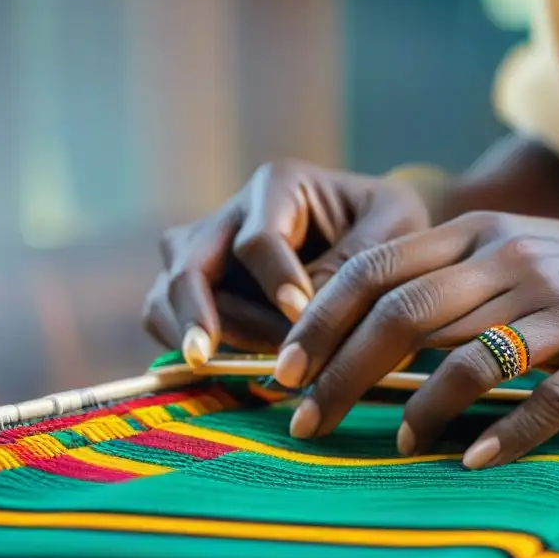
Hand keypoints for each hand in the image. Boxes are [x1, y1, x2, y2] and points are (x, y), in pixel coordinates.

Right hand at [142, 159, 430, 362]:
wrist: (380, 239)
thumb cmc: (389, 226)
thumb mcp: (393, 228)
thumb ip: (354, 260)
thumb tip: (299, 312)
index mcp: (278, 186)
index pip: (257, 240)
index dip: (275, 282)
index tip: (301, 315)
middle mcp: (230, 216)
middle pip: (189, 265)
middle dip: (200, 314)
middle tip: (213, 355)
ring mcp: (206, 254)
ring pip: (166, 294)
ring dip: (196, 335)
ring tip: (248, 365)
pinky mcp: (200, 292)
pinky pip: (164, 319)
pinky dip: (186, 348)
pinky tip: (226, 371)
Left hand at [274, 211, 558, 468]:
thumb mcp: (509, 249)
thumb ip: (442, 277)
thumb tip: (358, 326)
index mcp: (479, 234)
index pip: (376, 268)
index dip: (319, 319)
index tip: (281, 367)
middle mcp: (513, 262)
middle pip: (406, 315)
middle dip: (343, 372)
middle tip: (305, 420)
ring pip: (471, 361)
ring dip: (420, 410)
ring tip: (398, 442)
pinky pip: (550, 399)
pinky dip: (507, 434)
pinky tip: (473, 460)